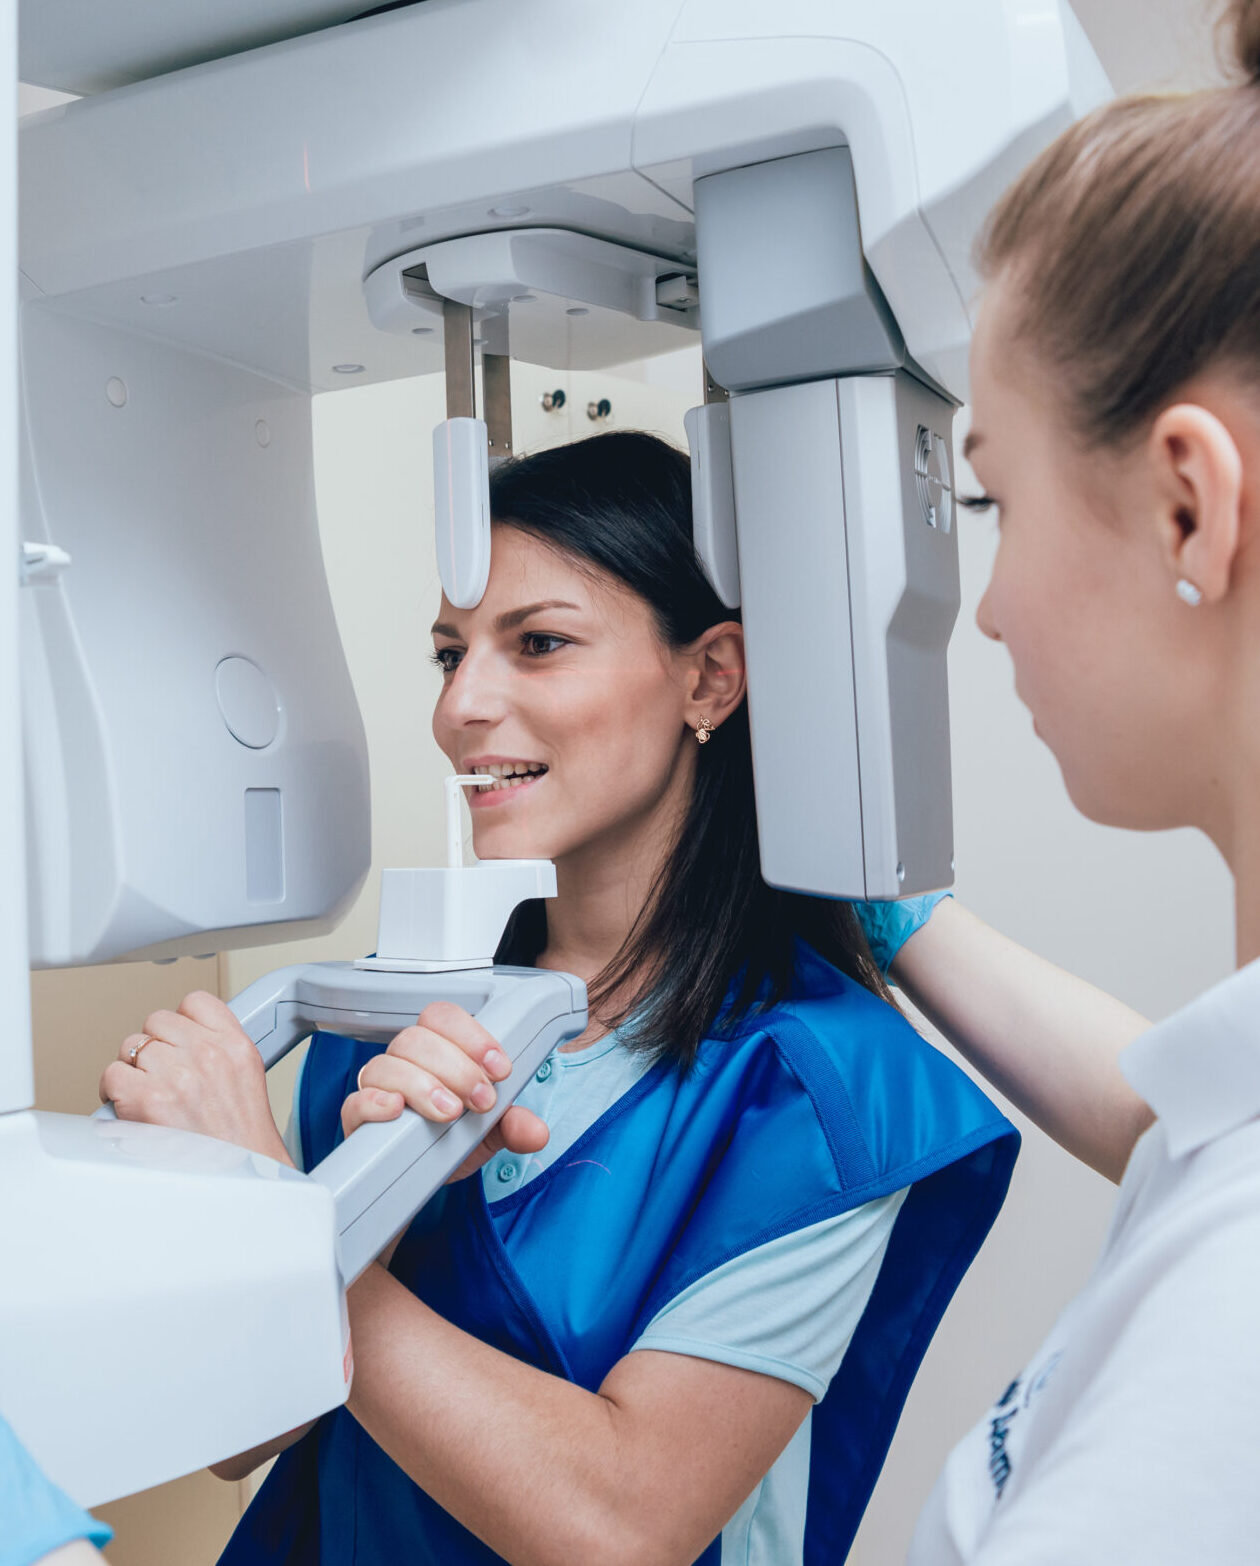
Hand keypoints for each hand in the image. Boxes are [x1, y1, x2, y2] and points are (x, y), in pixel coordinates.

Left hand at [99, 991, 289, 1163]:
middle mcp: (207, 1054)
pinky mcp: (148, 1098)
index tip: (178, 1040)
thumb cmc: (240, 1140)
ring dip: (133, 1069)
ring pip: (132, 1046)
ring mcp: (177, 1074)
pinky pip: (113, 1074)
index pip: (196, 1002)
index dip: (181, 1022)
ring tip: (146, 1093)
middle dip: (155, 1047)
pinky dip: (113, 1091)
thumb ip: (219, 1049)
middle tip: (161, 1074)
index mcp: (235, 1046)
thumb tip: (181, 1040)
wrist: (239, 1177)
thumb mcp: (247, 1078)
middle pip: (158, 1022)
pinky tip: (128, 1105)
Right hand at [342, 1001, 548, 1182]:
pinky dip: (374, 1102)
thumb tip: (535, 1132)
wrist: (425, 1180)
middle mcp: (404, 1062)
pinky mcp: (358, 1120)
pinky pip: (354, 1101)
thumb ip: (514, 1125)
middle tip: (481, 1100)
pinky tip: (396, 1110)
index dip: (472, 1036)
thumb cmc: (453, 1141)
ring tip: (449, 1112)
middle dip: (456, 1067)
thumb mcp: (491, 1132)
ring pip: (386, 1065)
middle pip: (416, 1039)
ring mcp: (377, 1088)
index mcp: (437, 1051)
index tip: (499, 1069)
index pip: (443, 1017)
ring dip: (422, 1085)